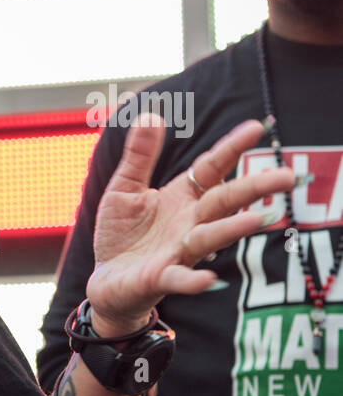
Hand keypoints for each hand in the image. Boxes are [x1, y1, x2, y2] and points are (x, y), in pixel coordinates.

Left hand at [86, 115, 295, 334]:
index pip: (213, 168)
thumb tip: (150, 114)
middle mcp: (190, 223)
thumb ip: (139, 156)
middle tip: (286, 177)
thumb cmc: (122, 234)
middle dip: (254, 189)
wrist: (109, 280)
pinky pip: (180, 278)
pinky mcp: (160, 278)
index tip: (255, 128)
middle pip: (226, 202)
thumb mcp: (124, 188)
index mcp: (184, 197)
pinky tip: (208, 279)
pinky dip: (193, 280)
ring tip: (256, 221)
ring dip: (232, 230)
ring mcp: (179, 252)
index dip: (232, 149)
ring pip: (210, 238)